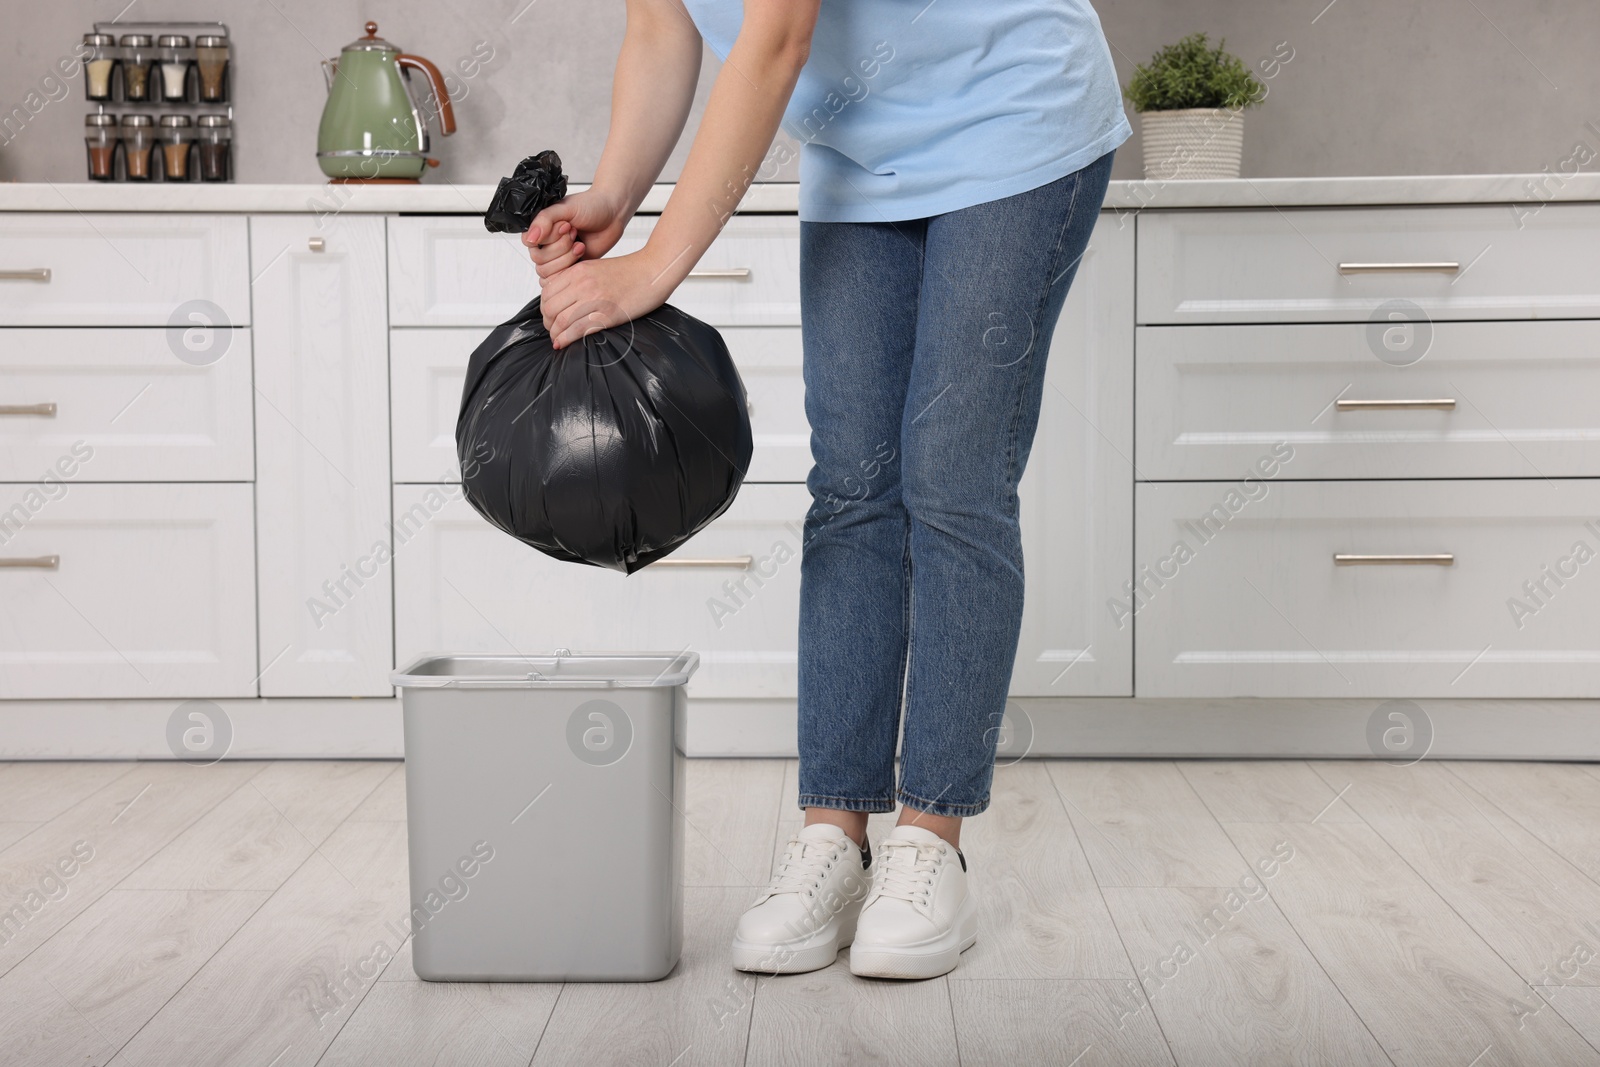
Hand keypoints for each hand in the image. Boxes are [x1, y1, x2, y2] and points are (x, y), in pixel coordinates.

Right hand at [522, 187, 629, 280]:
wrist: (613, 214)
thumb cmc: (591, 206)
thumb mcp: (565, 208)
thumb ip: (545, 219)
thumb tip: (530, 237)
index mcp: (540, 228)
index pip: (530, 243)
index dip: (549, 237)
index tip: (566, 226)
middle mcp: (545, 243)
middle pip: (539, 260)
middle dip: (561, 247)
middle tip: (574, 233)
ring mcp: (557, 257)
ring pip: (549, 271)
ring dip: (567, 257)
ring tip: (579, 243)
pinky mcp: (569, 268)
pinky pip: (561, 278)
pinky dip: (572, 267)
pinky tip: (582, 251)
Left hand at [538, 249, 676, 349]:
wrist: (654, 270)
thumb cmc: (630, 271)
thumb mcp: (596, 268)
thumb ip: (578, 279)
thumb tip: (564, 298)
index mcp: (578, 271)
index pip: (547, 292)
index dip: (545, 308)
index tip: (550, 316)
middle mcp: (582, 283)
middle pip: (550, 308)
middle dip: (548, 322)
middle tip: (553, 329)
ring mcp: (594, 299)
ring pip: (561, 321)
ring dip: (555, 334)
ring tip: (557, 338)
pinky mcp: (606, 315)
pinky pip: (577, 330)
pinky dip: (566, 339)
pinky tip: (563, 343)